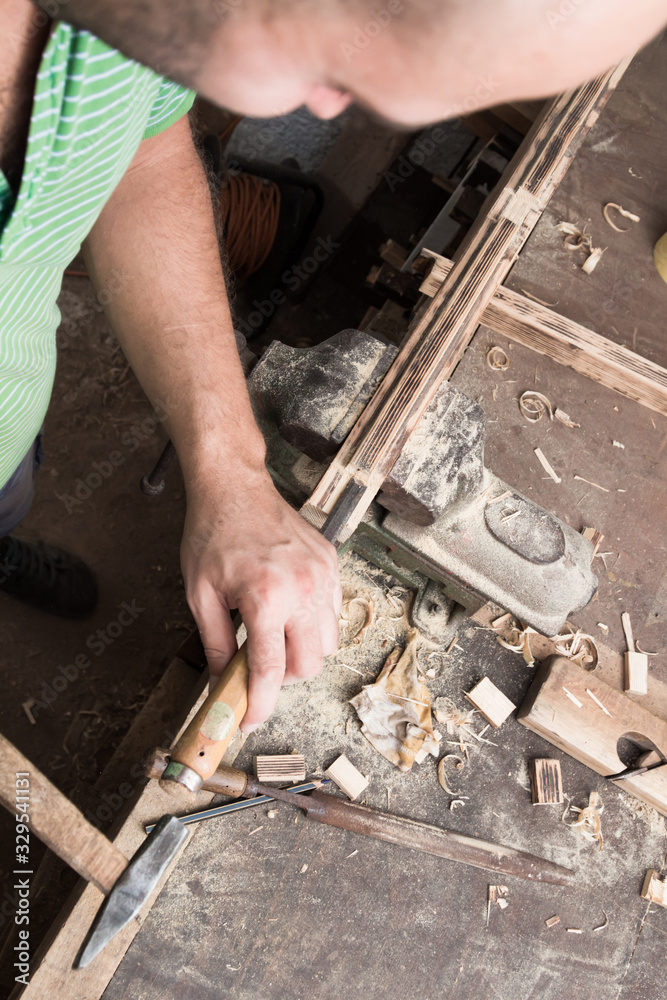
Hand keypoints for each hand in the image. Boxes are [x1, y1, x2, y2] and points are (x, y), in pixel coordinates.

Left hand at [181, 467, 340, 731]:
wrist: (235, 488)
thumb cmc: (213, 536)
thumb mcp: (200, 595)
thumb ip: (216, 644)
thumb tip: (222, 683)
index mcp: (265, 597)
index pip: (270, 670)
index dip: (259, 704)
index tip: (250, 721)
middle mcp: (302, 589)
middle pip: (309, 665)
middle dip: (284, 680)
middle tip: (259, 669)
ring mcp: (322, 576)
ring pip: (328, 643)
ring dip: (302, 653)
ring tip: (274, 638)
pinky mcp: (332, 565)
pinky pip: (333, 613)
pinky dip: (314, 625)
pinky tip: (289, 612)